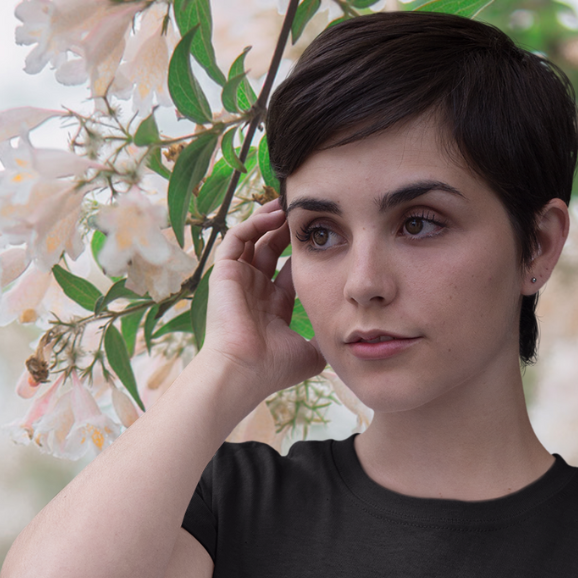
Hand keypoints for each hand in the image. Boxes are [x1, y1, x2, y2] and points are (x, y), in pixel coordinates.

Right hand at [200, 199, 325, 398]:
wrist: (244, 372)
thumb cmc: (274, 368)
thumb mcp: (312, 351)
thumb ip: (329, 337)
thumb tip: (353, 333)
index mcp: (274, 306)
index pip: (291, 269)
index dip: (306, 252)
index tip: (325, 236)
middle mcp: (256, 290)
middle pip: (272, 248)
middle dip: (289, 229)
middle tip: (309, 212)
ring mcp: (239, 281)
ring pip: (254, 238)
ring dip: (271, 220)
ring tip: (291, 204)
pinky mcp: (224, 273)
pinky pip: (237, 238)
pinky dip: (253, 223)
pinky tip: (273, 214)